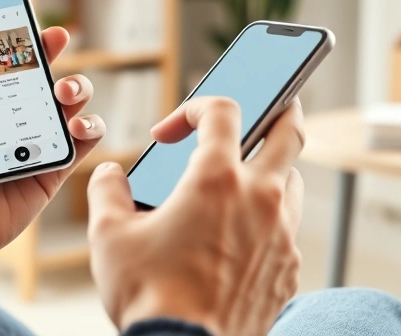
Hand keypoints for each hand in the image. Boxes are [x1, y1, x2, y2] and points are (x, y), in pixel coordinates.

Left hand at [0, 25, 105, 282]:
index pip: (8, 59)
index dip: (20, 36)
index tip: (27, 17)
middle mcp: (13, 116)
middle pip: (44, 73)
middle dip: (53, 52)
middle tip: (55, 40)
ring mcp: (37, 141)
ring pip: (71, 102)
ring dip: (76, 88)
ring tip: (63, 93)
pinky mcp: (54, 168)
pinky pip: (84, 141)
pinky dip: (89, 127)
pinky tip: (76, 126)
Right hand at [87, 97, 304, 335]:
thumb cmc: (149, 297)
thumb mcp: (108, 236)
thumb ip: (107, 191)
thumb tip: (110, 176)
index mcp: (216, 179)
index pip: (222, 110)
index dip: (195, 107)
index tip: (172, 131)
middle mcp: (259, 198)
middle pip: (289, 131)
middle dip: (281, 108)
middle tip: (271, 102)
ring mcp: (281, 234)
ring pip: (293, 181)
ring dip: (273, 169)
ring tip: (244, 178)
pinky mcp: (289, 268)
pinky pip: (288, 229)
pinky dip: (270, 220)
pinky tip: (242, 235)